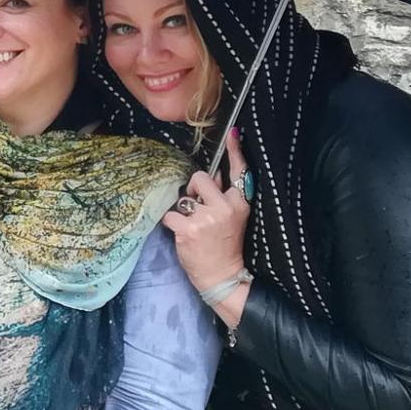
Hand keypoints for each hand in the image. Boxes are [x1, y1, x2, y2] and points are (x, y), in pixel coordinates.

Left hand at [161, 130, 251, 327]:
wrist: (222, 275)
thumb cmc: (224, 245)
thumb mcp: (232, 218)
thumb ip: (221, 197)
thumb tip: (208, 177)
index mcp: (239, 203)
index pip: (239, 172)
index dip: (235, 151)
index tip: (233, 134)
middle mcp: (225, 207)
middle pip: (200, 177)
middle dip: (194, 190)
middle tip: (197, 209)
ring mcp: (207, 218)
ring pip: (184, 197)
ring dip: (183, 210)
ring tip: (193, 226)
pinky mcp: (189, 229)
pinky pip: (171, 214)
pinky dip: (172, 223)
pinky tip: (183, 234)